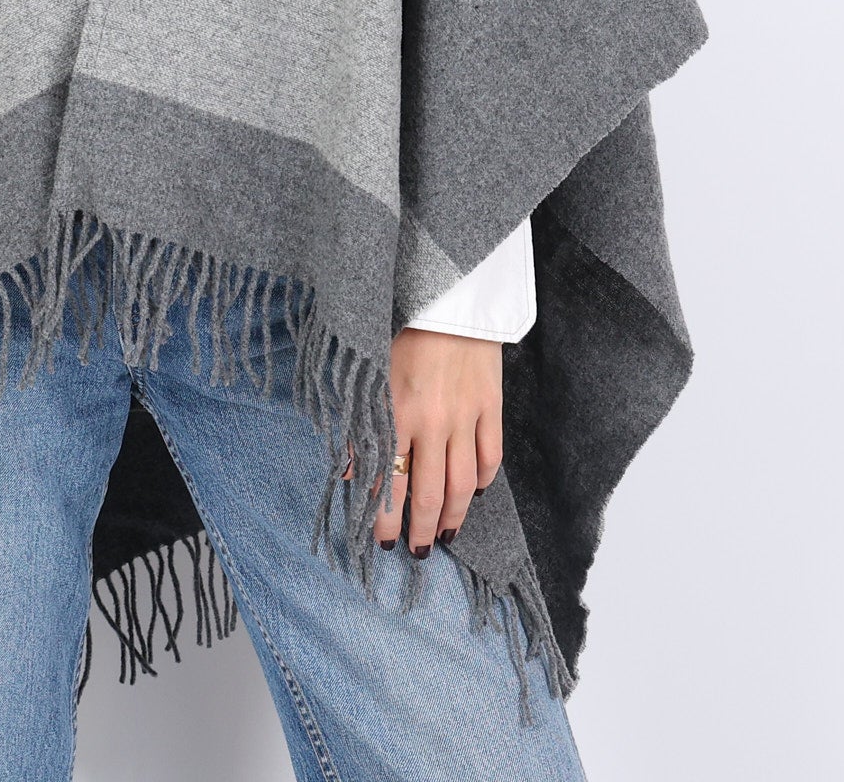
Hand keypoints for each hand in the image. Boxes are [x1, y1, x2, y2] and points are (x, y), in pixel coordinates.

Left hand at [365, 329, 503, 555]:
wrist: (446, 291)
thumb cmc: (401, 327)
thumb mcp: (370, 372)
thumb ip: (360, 423)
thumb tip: (352, 474)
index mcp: (395, 411)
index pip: (389, 481)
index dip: (385, 518)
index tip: (381, 542)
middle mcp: (431, 420)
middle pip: (429, 492)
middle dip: (422, 529)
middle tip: (419, 551)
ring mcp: (465, 415)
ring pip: (463, 483)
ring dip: (454, 515)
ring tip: (446, 535)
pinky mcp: (491, 404)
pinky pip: (490, 455)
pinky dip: (483, 479)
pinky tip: (475, 492)